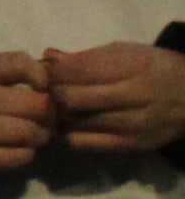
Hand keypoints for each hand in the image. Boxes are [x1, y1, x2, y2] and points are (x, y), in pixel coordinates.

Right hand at [0, 52, 58, 181]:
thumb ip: (7, 75)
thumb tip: (56, 81)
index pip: (21, 63)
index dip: (44, 77)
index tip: (43, 90)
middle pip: (35, 105)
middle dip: (50, 117)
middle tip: (48, 123)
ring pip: (28, 132)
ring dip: (40, 139)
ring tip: (34, 139)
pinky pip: (14, 156)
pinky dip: (25, 156)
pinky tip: (18, 152)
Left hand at [47, 40, 184, 159]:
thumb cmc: (153, 68)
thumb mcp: (126, 52)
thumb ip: (86, 57)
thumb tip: (47, 56)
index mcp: (133, 66)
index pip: (77, 70)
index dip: (52, 72)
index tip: (44, 71)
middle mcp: (135, 97)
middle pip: (71, 99)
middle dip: (52, 93)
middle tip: (48, 91)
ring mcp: (133, 124)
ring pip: (74, 122)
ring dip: (58, 114)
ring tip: (59, 106)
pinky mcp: (130, 145)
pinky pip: (83, 143)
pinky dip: (69, 133)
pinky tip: (72, 124)